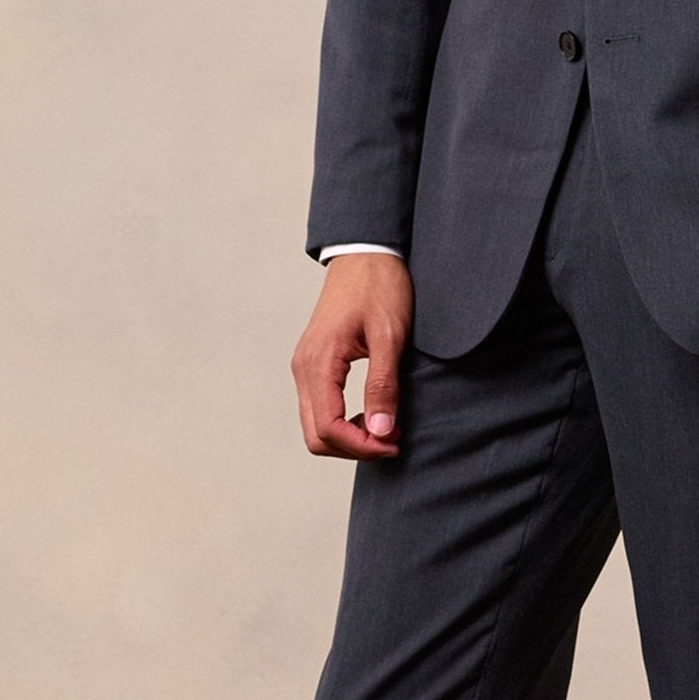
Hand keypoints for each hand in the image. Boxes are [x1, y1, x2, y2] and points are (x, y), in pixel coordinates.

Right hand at [291, 252, 413, 459]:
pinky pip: (320, 406)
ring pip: (316, 425)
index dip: (362, 445)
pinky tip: (372, 410)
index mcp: (319, 361)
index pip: (328, 428)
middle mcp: (304, 367)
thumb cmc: (379, 286)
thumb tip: (380, 431)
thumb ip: (382, 384)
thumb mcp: (389, 335)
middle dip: (354, 447)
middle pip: (316, 435)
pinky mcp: (314, 362)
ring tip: (387, 425)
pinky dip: (343, 420)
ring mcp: (306, 365)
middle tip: (392, 439)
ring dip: (349, 435)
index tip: (393, 443)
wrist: (366, 252)